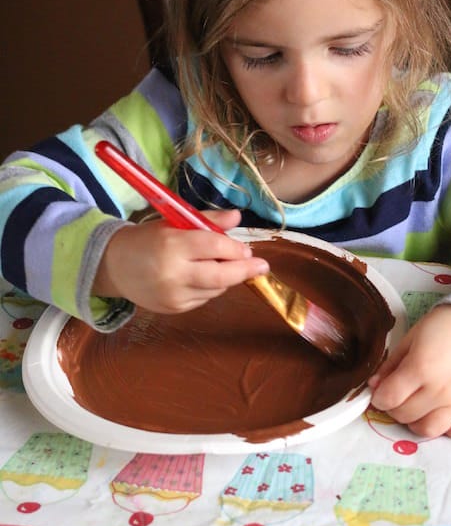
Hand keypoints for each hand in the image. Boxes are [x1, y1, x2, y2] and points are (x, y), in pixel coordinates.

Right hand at [93, 209, 269, 313]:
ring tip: (226, 265)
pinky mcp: (173, 309)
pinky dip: (212, 288)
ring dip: (227, 278)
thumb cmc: (147, 239)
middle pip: (221, 276)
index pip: (214, 246)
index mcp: (171, 244)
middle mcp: (173, 273)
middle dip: (245, 270)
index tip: (248, 249)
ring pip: (216, 289)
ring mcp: (173, 295)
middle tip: (262, 266)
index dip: (236, 249)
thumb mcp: (174, 222)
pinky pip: (204, 298)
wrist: (113, 266)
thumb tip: (237, 216)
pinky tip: (204, 277)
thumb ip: (207, 221)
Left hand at [368, 304, 450, 438]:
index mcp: (421, 368)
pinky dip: (449, 429)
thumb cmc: (437, 329)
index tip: (379, 392)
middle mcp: (440, 390)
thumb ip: (389, 366)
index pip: (389, 398)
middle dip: (393, 407)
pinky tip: (441, 414)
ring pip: (428, 429)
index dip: (378, 398)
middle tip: (396, 395)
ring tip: (415, 407)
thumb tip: (374, 387)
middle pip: (405, 415)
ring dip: (415, 422)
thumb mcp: (407, 341)